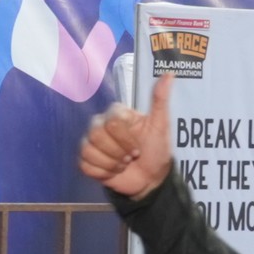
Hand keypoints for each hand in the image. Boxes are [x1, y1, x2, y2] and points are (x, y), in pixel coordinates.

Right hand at [81, 74, 175, 197]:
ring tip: (123, 165)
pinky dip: (102, 172)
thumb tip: (170, 73)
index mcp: (118, 115)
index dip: (124, 137)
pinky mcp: (85, 161)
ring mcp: (91, 143)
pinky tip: (112, 172)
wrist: (151, 180)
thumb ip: (160, 100)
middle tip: (130, 158)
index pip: (111, 120)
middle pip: (95, 134)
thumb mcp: (161, 126)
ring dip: (110, 163)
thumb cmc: (156, 151)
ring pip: (88, 150)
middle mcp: (101, 125)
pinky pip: (84, 164)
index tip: (138, 148)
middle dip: (117, 151)